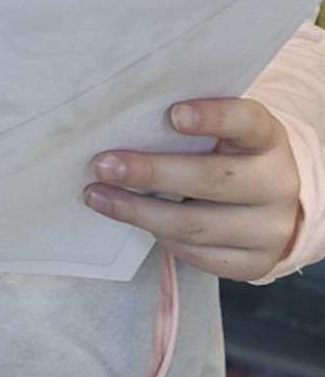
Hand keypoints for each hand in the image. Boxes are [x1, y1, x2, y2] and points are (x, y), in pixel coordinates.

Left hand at [85, 97, 302, 281]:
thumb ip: (182, 121)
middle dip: (151, 173)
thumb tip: (118, 120)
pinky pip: (201, 256)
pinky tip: (135, 222)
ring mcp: (271, 229)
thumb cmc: (222, 152)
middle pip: (212, 180)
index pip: (249, 122)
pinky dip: (162, 238)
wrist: (265, 200)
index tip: (173, 114)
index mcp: (268, 139)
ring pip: (198, 225)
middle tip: (103, 165)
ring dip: (140, 211)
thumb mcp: (217, 129)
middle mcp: (278, 184)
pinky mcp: (257, 262)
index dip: (214, 117)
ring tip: (98, 197)